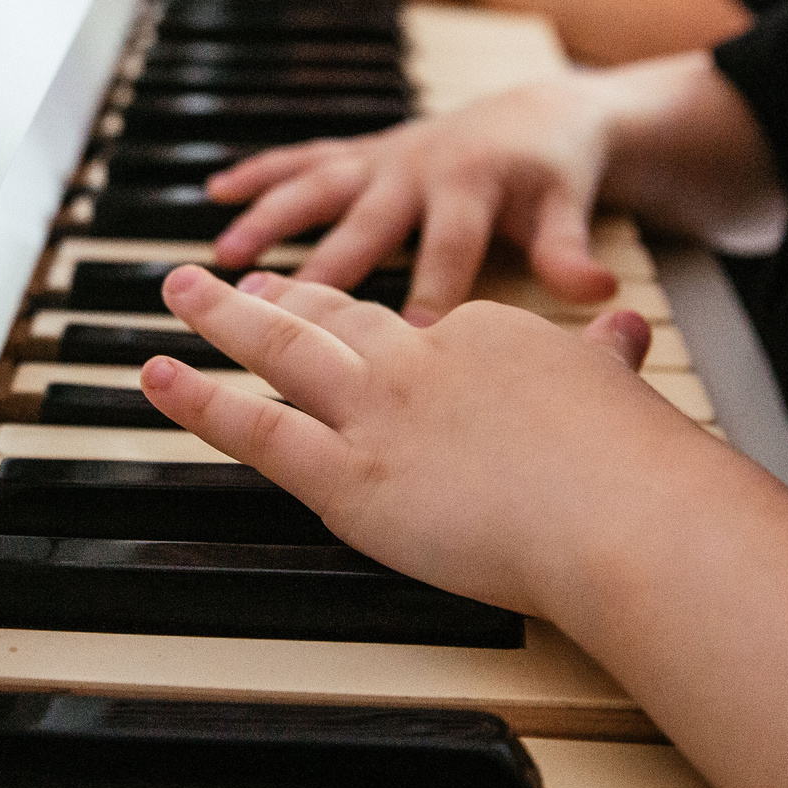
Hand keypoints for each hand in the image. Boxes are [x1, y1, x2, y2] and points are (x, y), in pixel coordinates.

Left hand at [141, 267, 711, 613]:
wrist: (616, 509)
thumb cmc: (629, 461)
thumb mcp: (615, 379)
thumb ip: (604, 349)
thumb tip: (622, 322)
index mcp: (481, 334)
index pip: (418, 325)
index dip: (372, 320)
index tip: (349, 316)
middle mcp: (416, 359)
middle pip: (335, 319)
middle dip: (284, 295)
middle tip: (239, 278)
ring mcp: (374, 414)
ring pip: (280, 350)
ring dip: (222, 316)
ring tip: (177, 288)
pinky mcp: (347, 476)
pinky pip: (255, 429)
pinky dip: (199, 401)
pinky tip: (158, 376)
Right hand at [208, 72, 622, 321]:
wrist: (540, 112)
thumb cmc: (553, 174)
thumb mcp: (568, 208)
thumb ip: (571, 252)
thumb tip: (601, 292)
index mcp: (470, 189)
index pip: (448, 250)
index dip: (429, 294)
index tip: (402, 345)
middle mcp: (418, 169)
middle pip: (365, 223)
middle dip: (322, 264)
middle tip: (273, 308)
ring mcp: (384, 158)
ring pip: (318, 187)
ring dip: (270, 217)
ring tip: (225, 254)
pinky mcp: (365, 152)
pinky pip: (305, 159)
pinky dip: (261, 171)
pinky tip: (215, 191)